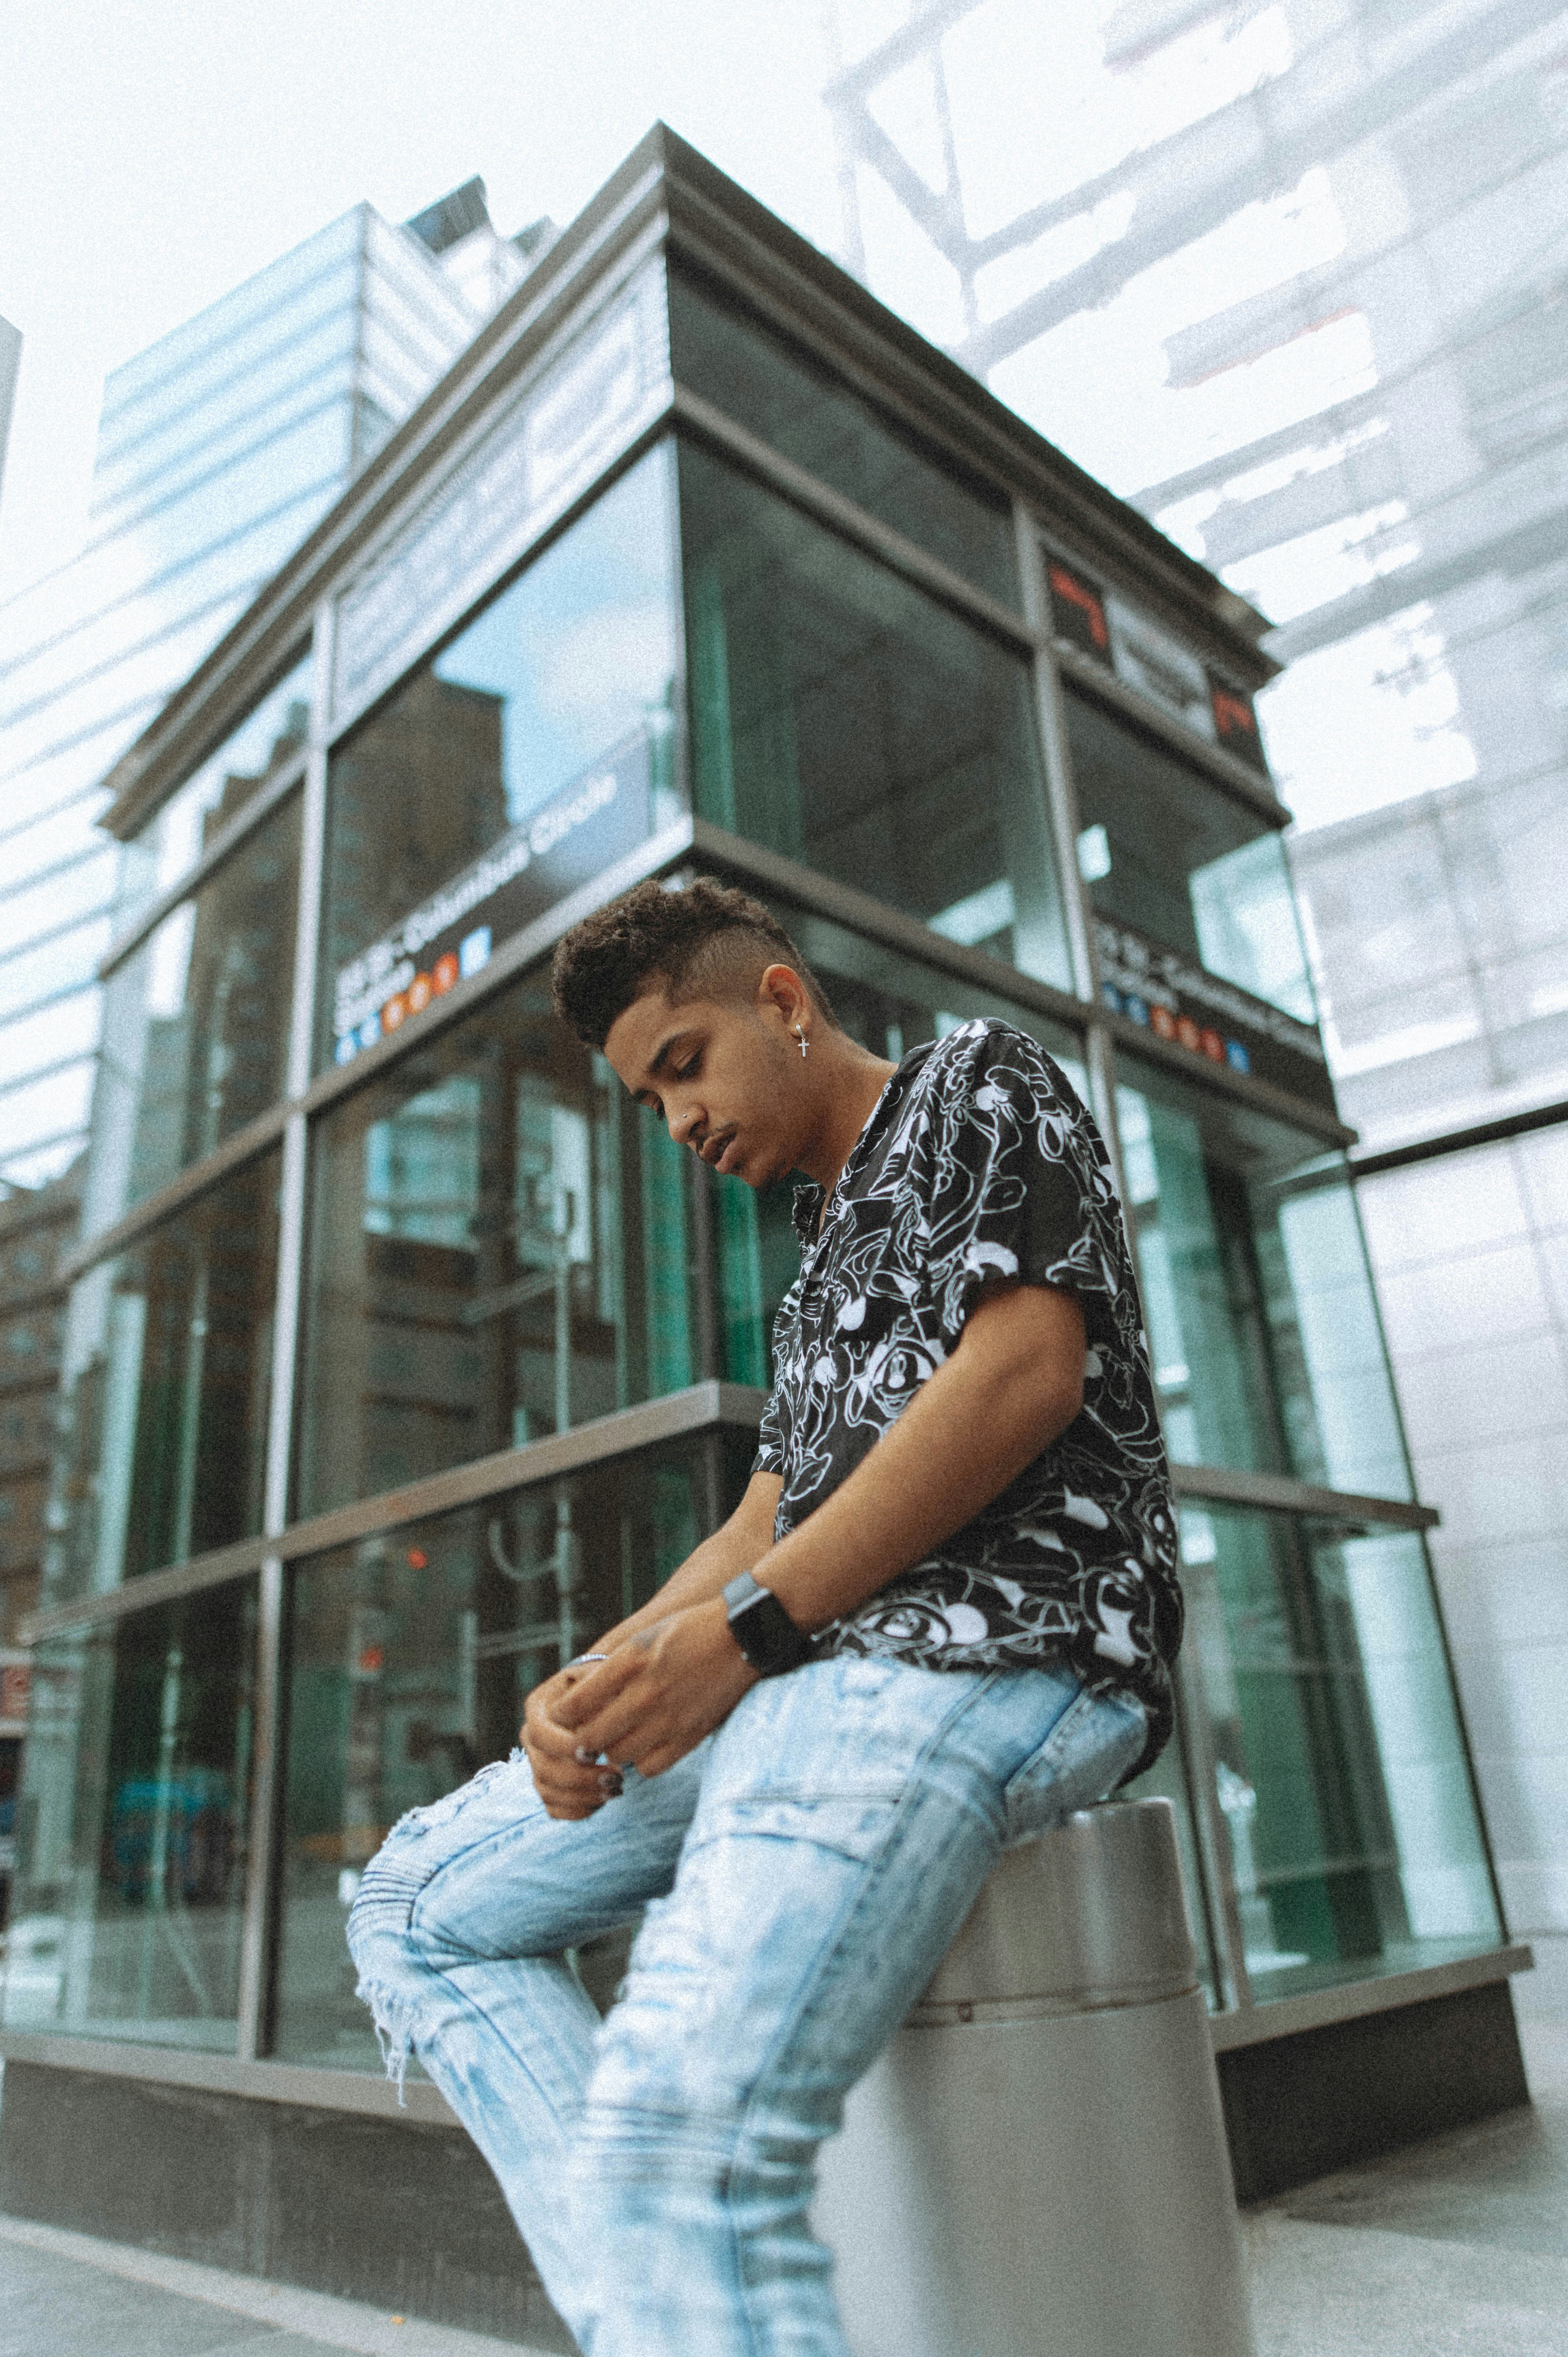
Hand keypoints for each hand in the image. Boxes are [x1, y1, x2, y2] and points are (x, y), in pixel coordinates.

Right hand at [521, 1661, 625, 1820]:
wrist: (605, 1697)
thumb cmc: (608, 1685)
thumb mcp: (604, 1678)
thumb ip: (598, 1694)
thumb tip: (597, 1725)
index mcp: (539, 1708)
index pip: (539, 1734)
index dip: (564, 1748)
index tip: (597, 1753)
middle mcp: (532, 1737)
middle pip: (543, 1769)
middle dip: (581, 1780)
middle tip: (618, 1778)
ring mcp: (538, 1763)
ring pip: (548, 1793)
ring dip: (584, 1798)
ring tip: (617, 1790)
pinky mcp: (549, 1785)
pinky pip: (553, 1809)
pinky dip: (577, 1811)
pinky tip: (603, 1801)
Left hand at [551, 1598, 758, 1782]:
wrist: (742, 1636)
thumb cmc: (689, 1632)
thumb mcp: (642, 1639)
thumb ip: (612, 1669)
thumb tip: (580, 1700)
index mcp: (630, 1662)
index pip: (575, 1705)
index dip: (561, 1716)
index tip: (562, 1716)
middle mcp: (646, 1693)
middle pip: (592, 1738)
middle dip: (581, 1740)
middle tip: (583, 1736)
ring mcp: (669, 1718)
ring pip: (618, 1756)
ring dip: (611, 1750)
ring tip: (616, 1739)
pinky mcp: (690, 1736)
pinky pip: (650, 1767)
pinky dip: (641, 1761)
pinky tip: (644, 1746)